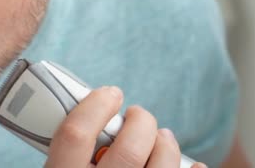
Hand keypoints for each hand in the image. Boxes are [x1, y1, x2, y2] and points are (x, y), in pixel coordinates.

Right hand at [44, 86, 207, 167]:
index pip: (75, 134)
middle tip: (137, 114)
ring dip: (165, 143)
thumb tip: (70, 107)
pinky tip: (192, 165)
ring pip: (160, 166)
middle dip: (140, 122)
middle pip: (129, 150)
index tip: (109, 93)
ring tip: (161, 137)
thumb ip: (63, 151)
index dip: (95, 106)